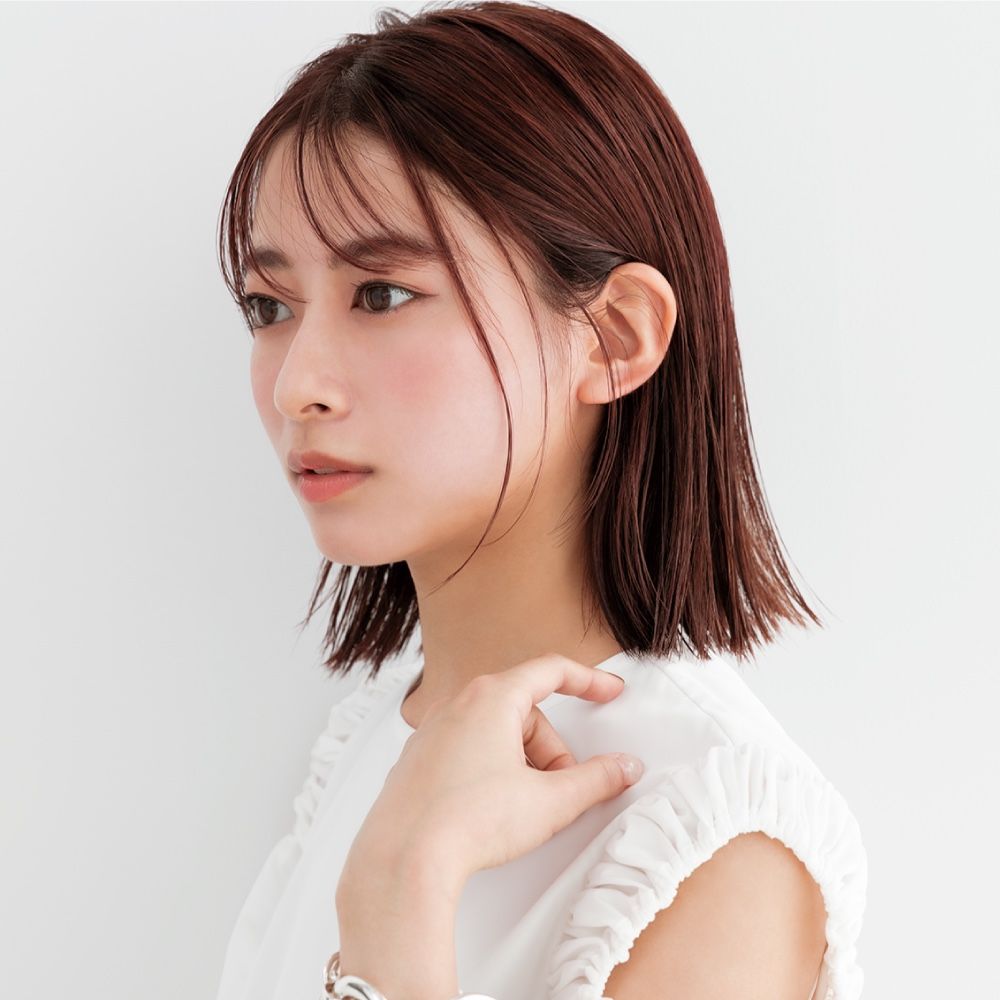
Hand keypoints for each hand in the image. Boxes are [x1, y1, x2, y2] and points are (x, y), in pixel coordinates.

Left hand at [339, 653, 643, 892]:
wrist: (403, 861)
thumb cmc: (464, 822)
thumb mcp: (550, 802)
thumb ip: (596, 780)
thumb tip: (620, 768)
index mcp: (491, 699)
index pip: (551, 671)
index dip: (588, 681)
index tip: (608, 692)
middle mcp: (456, 706)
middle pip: (526, 713)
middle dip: (551, 751)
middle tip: (560, 790)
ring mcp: (432, 733)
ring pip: (496, 734)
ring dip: (521, 764)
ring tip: (522, 808)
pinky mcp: (418, 762)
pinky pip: (468, 753)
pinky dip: (490, 772)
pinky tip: (491, 811)